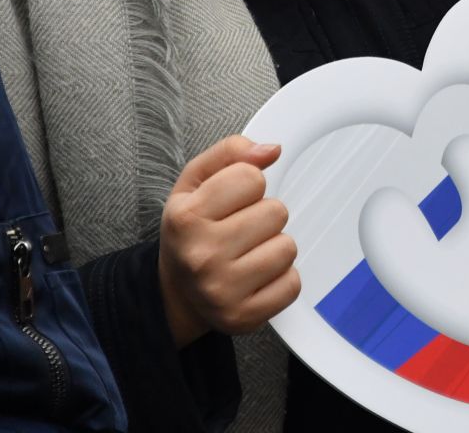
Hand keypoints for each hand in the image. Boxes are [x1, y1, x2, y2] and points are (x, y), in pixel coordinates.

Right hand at [158, 136, 299, 345]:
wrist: (176, 293)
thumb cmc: (191, 230)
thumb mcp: (195, 183)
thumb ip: (230, 153)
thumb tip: (271, 150)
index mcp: (186, 218)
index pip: (252, 177)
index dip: (248, 184)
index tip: (231, 200)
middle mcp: (201, 256)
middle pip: (276, 212)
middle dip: (263, 216)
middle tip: (239, 230)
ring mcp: (222, 291)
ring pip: (288, 247)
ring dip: (273, 246)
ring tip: (247, 253)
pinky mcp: (243, 317)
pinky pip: (292, 284)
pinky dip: (281, 278)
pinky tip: (256, 277)